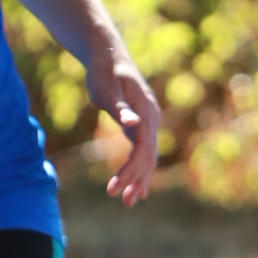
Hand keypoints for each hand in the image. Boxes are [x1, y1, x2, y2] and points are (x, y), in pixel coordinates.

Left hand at [87, 43, 160, 205]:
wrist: (108, 55)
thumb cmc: (105, 72)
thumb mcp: (107, 90)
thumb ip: (120, 109)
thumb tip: (133, 124)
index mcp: (147, 113)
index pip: (142, 150)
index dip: (129, 171)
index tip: (113, 189)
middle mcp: (152, 119)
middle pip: (149, 157)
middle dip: (137, 181)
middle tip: (125, 202)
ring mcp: (148, 122)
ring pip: (148, 156)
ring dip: (140, 179)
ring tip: (130, 201)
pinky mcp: (141, 123)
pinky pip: (144, 151)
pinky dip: (140, 169)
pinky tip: (137, 185)